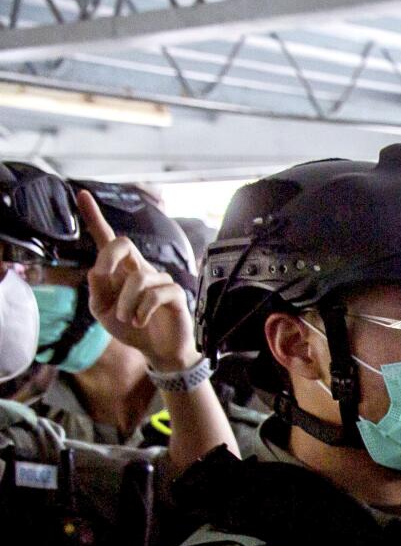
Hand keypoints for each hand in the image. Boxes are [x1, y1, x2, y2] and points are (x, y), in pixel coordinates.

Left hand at [79, 190, 196, 371]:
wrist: (158, 351)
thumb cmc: (131, 328)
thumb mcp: (103, 312)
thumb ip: (97, 291)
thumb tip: (95, 270)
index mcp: (120, 271)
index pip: (106, 240)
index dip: (94, 217)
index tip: (81, 194)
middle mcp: (139, 269)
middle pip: (122, 243)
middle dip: (108, 258)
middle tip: (103, 278)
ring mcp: (159, 280)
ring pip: (137, 277)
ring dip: (125, 302)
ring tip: (127, 319)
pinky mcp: (175, 294)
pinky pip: (155, 293)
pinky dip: (143, 310)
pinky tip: (140, 321)